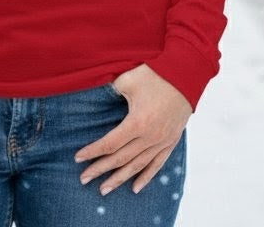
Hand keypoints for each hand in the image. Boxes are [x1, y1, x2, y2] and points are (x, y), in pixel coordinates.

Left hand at [74, 64, 191, 194]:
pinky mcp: (171, 141)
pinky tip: (135, 188)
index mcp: (137, 122)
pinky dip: (145, 177)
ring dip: (119, 179)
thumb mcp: (128, 80)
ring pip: (137, 166)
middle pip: (120, 159)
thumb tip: (100, 99)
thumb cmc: (155, 74)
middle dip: (100, 169)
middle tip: (83, 179)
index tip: (78, 158)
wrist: (185, 74)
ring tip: (104, 189)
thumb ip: (111, 92)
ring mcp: (162, 141)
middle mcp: (150, 137)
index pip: (110, 144)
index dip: (92, 152)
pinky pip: (157, 164)